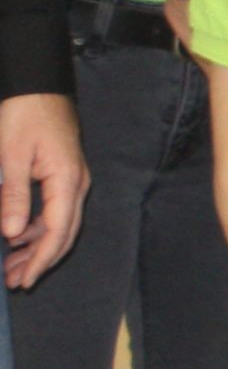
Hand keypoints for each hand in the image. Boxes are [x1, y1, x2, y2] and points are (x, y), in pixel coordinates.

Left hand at [0, 92, 85, 288]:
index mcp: (67, 181)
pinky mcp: (64, 175)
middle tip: (15, 282)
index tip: (22, 279)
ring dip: (38, 246)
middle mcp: (77, 184)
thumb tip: (12, 234)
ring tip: (12, 265)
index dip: (40, 258)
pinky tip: (18, 236)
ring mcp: (73, 180)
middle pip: (64, 233)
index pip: (57, 231)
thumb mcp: (10, 156)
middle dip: (41, 260)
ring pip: (60, 224)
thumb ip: (13, 196)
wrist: (39, 86)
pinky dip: (37, 228)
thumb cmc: (23, 116)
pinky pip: (55, 210)